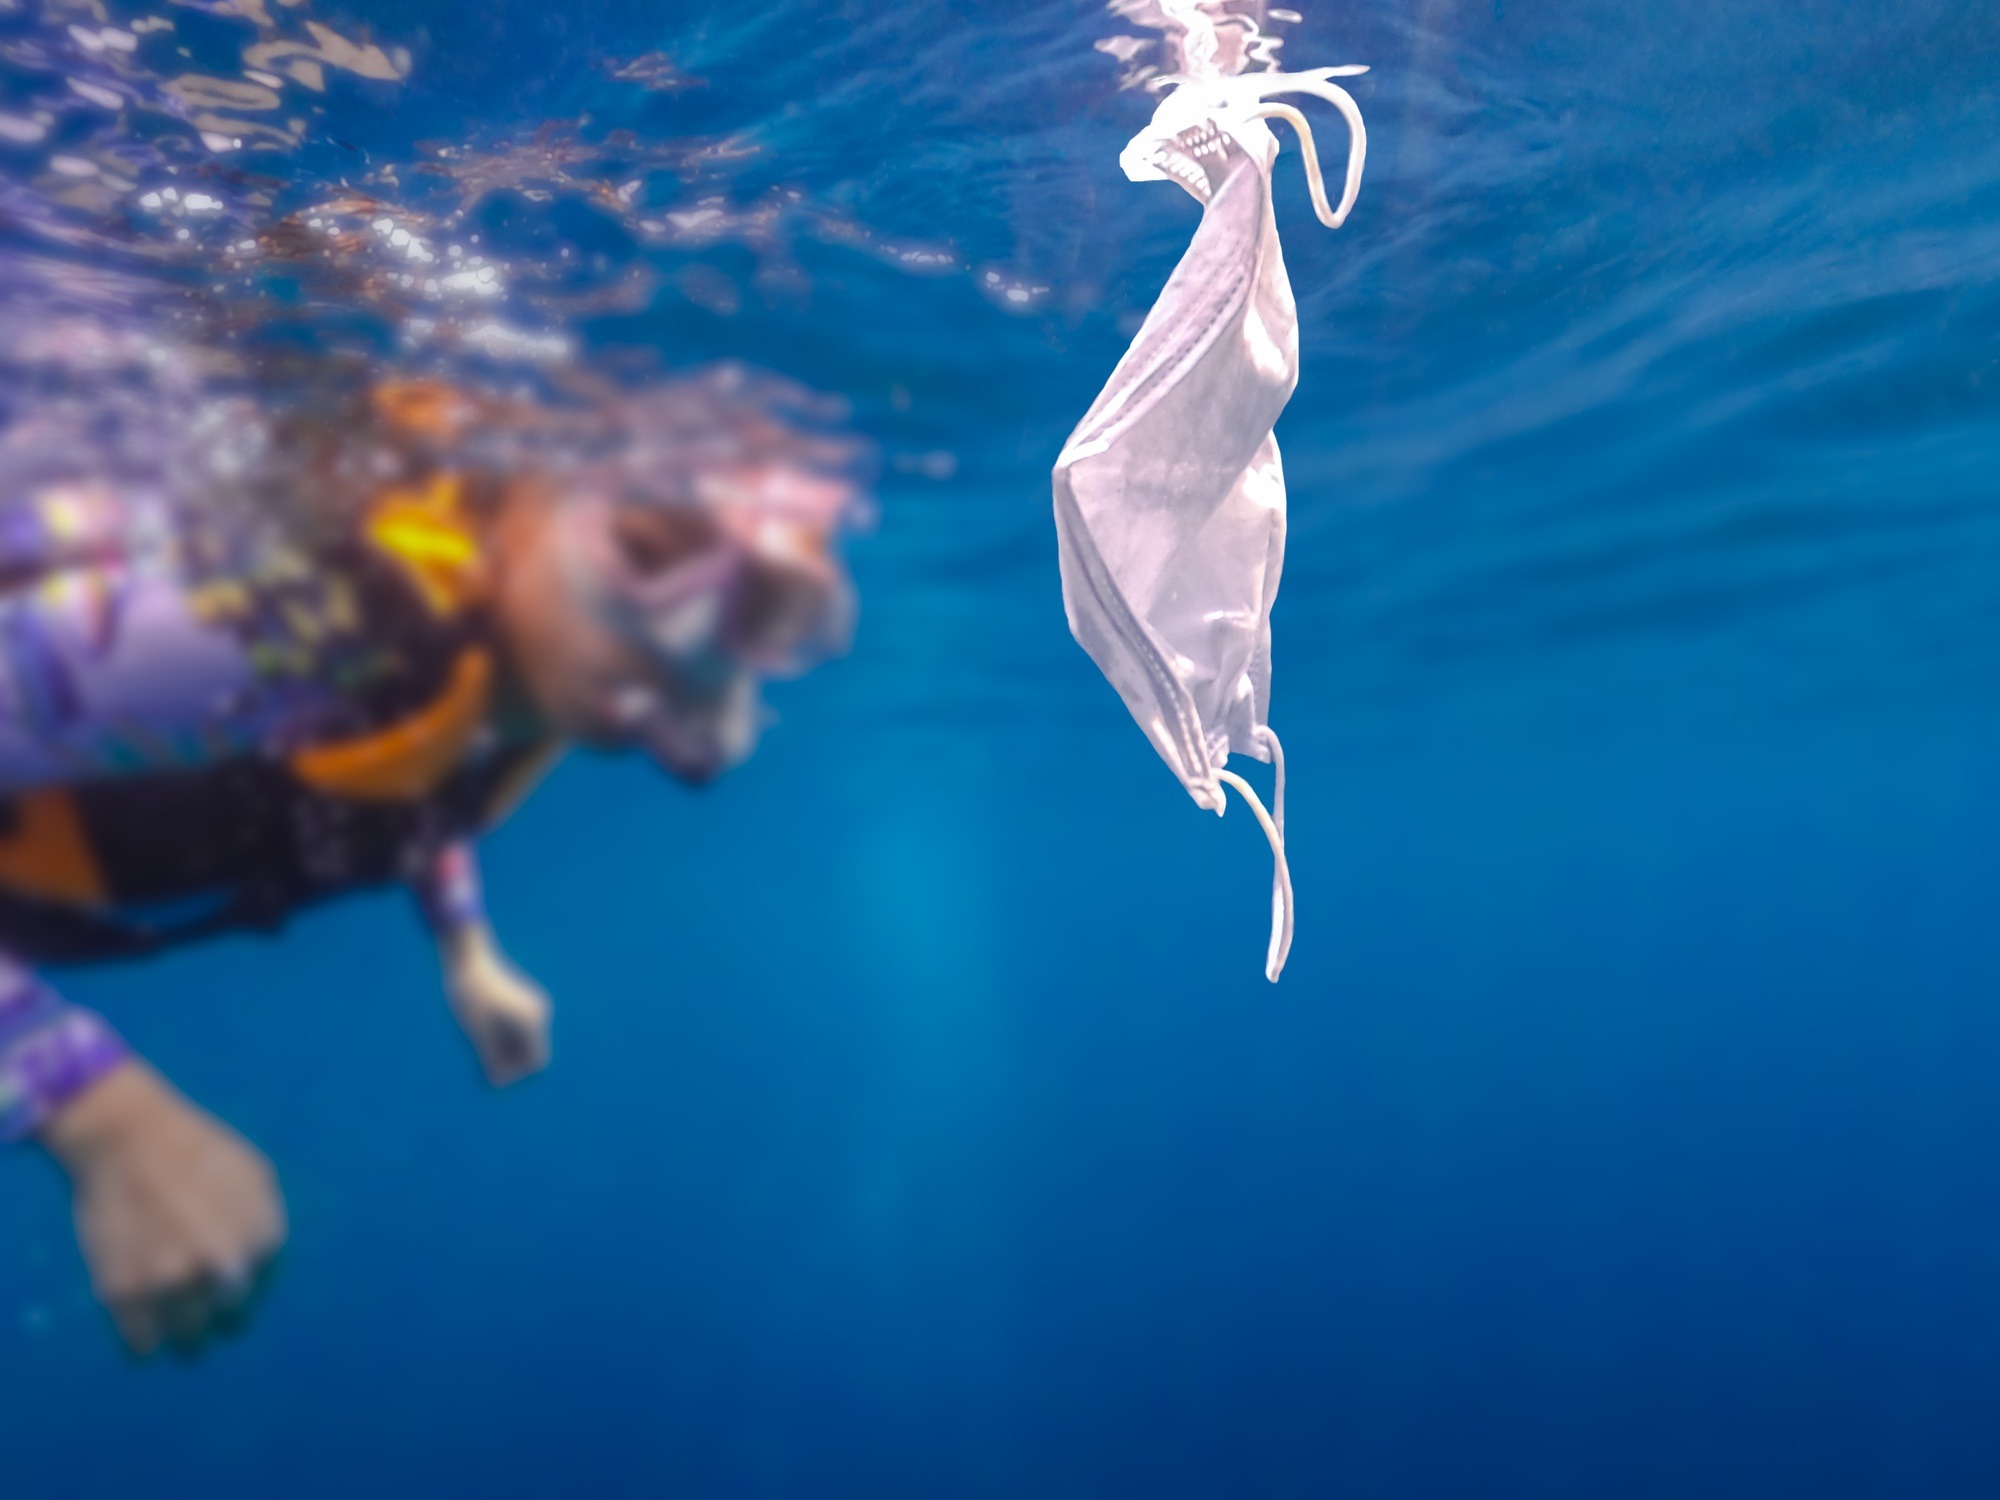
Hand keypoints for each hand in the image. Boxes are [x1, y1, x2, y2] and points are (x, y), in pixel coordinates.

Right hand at [40, 1061, 286, 1355]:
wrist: (126, 1137)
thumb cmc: (196, 1150)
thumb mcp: (255, 1177)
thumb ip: (265, 1225)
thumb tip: (264, 1270)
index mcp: (261, 1237)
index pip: (265, 1288)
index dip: (250, 1286)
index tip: (232, 1281)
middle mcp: (223, 1266)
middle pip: (233, 1321)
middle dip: (224, 1317)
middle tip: (208, 1309)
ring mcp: (172, 1283)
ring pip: (190, 1342)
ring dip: (187, 1337)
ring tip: (180, 1325)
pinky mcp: (123, 1294)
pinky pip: (142, 1348)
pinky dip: (145, 1345)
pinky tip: (146, 1330)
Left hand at [444, 925, 551, 1086]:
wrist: (468, 958)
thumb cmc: (470, 995)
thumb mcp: (477, 1031)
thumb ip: (491, 1057)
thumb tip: (498, 1080)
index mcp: (531, 1021)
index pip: (536, 1061)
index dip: (515, 1072)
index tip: (489, 1070)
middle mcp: (538, 1013)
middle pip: (531, 1051)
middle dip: (509, 1059)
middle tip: (480, 1054)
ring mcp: (532, 1006)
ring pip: (524, 1040)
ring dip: (505, 1047)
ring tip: (479, 1037)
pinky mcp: (522, 1001)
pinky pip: (519, 1028)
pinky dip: (504, 1035)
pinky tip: (483, 1027)